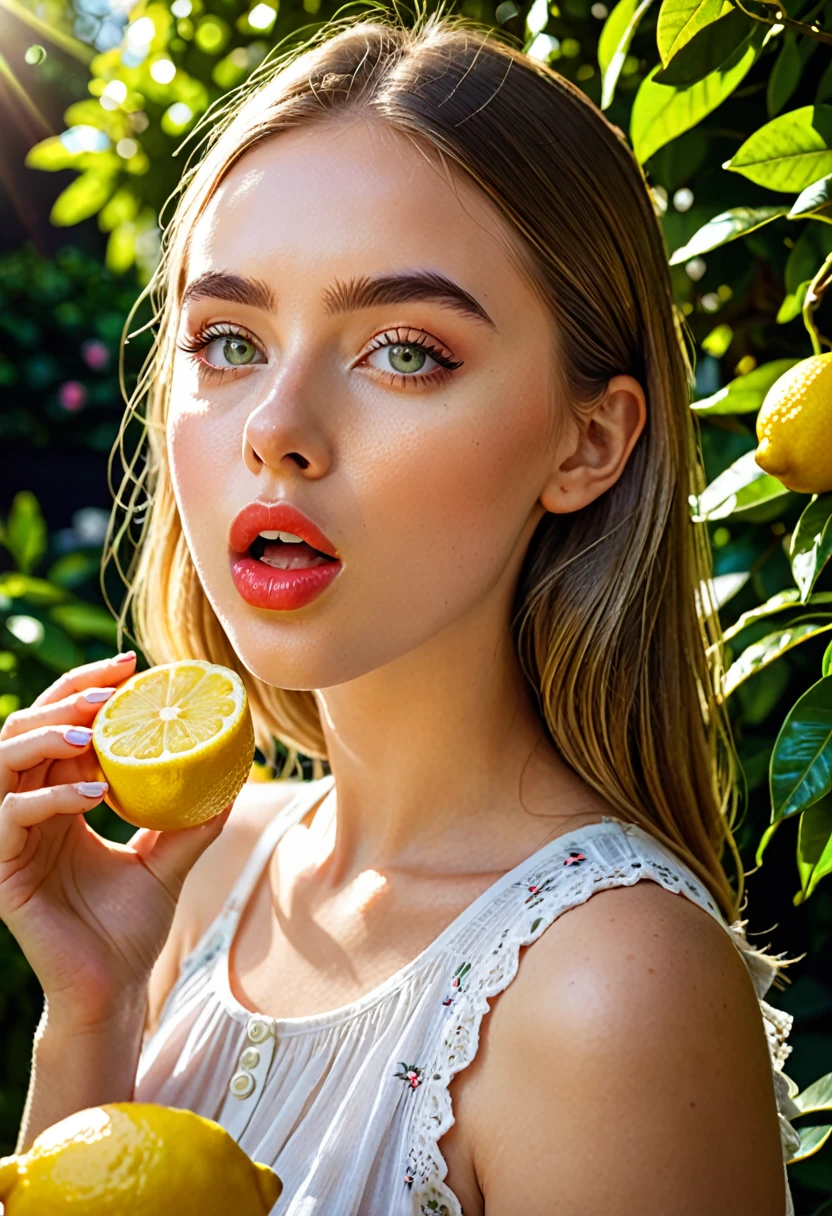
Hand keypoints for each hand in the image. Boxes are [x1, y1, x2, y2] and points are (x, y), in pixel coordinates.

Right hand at [0, 652, 231, 1031]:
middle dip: (65, 697)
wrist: (115, 989)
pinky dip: (49, 796)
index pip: (58, 726)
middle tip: (114, 687)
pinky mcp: (1, 872)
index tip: (132, 665)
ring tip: (95, 730)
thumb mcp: (170, 857)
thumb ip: (193, 816)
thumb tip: (236, 773)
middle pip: (24, 729)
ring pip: (2, 762)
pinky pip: (10, 817)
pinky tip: (94, 791)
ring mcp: (7, 840)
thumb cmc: (132, 927)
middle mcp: (26, 812)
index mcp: (57, 800)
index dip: (84, 688)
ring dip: (47, 735)